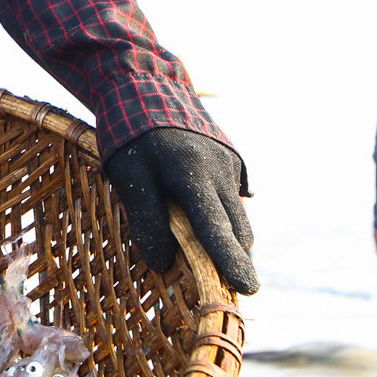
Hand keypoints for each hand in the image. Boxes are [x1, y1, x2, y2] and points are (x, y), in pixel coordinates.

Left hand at [103, 127, 257, 295]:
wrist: (147, 88)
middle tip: (236, 286)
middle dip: (236, 259)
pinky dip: (222, 218)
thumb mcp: (128, 175)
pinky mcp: (231, 161)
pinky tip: (206, 224)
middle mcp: (221, 170)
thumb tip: (164, 263)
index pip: (216, 227)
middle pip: (236, 228)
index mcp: (194, 174)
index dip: (230, 260)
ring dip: (229, 239)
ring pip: (237, 215)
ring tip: (218, 260)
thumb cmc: (132, 136)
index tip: (248, 288)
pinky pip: (231, 199)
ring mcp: (230, 164)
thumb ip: (147, 218)